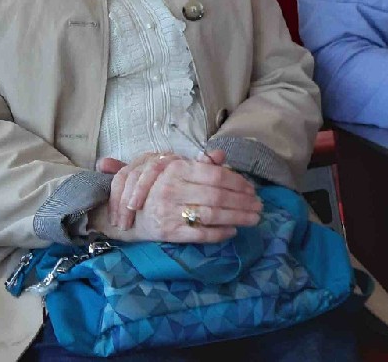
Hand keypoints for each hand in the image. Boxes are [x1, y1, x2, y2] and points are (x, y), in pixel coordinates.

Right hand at [95, 150, 262, 243]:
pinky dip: (219, 233)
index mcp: (176, 169)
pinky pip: (200, 234)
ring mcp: (169, 211)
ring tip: (253, 219)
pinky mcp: (168, 231)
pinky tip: (233, 231)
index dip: (237, 182)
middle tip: (259, 206)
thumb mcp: (176, 170)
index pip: (215, 175)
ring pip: (212, 215)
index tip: (252, 189)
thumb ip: (200, 164)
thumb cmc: (158, 189)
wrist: (128, 214)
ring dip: (237, 217)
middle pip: (217, 196)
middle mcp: (172, 188)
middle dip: (243, 202)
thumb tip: (221, 154)